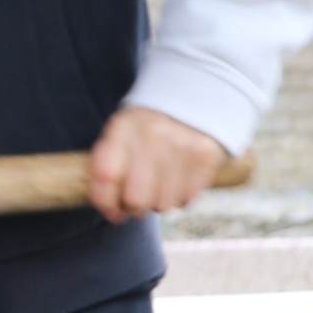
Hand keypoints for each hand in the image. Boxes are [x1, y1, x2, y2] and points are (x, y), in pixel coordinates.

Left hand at [89, 103, 233, 221]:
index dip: (105, 203)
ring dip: (159, 203)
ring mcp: (182, 144)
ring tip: (160, 185)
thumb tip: (112, 211)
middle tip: (139, 201)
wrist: (192, 100)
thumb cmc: (146, 129)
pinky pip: (187, 199)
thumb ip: (108, 168)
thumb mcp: (121, 134)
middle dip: (134, 208)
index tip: (113, 212)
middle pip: (136, 198)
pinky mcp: (206, 156)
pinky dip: (181, 197)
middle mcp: (152, 134)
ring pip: (163, 204)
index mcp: (124, 127)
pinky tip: (178, 180)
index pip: (106, 176)